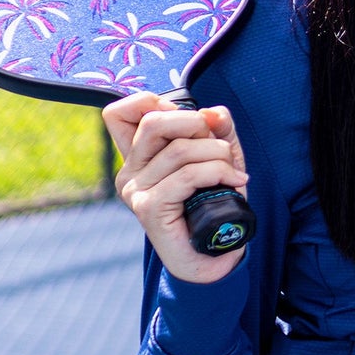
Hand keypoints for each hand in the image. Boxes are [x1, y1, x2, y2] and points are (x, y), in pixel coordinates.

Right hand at [106, 93, 248, 283]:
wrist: (214, 253)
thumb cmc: (215, 201)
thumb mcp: (220, 155)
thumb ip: (217, 128)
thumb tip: (212, 112)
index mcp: (139, 156)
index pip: (119, 113)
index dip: (152, 102)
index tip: (187, 120)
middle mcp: (130, 171)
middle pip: (154, 121)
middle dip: (196, 124)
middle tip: (217, 147)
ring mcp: (135, 190)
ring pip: (180, 149)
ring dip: (218, 154)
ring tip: (232, 171)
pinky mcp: (149, 207)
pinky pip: (188, 175)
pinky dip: (220, 172)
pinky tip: (235, 182)